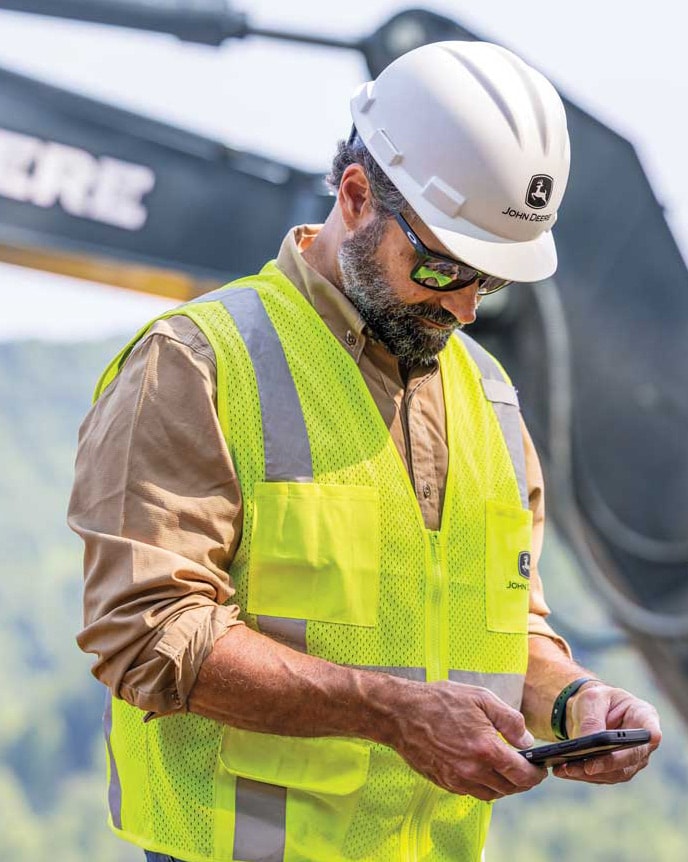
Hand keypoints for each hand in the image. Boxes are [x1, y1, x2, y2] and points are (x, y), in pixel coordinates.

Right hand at [389, 681, 546, 800]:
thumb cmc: (440, 701)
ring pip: (491, 794)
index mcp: (486, 750)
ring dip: (503, 785)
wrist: (401, 713)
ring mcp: (457, 780)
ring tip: (506, 769)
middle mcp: (473, 770)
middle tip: (526, 768)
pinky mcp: (444, 782)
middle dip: (522, 780)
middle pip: (509, 788)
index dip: (536, 774)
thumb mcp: (481, 698)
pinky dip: (482, 784)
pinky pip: (471, 792)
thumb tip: (527, 741)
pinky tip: (481, 768)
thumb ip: (510, 720)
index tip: (540, 768)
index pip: (522, 775)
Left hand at [553, 683, 661, 783]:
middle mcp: (643, 744)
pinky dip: (581, 775)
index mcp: (644, 717)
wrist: (589, 712)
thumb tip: (588, 743)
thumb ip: (592, 719)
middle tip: (585, 766)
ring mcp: (631, 761)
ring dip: (589, 774)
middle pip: (629, 759)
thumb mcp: (592, 699)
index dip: (646, 737)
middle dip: (605, 764)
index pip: (650, 732)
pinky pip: (600, 777)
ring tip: (565, 769)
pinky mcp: (615, 772)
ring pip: (614, 773)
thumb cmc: (597, 701)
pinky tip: (562, 771)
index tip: (631, 742)